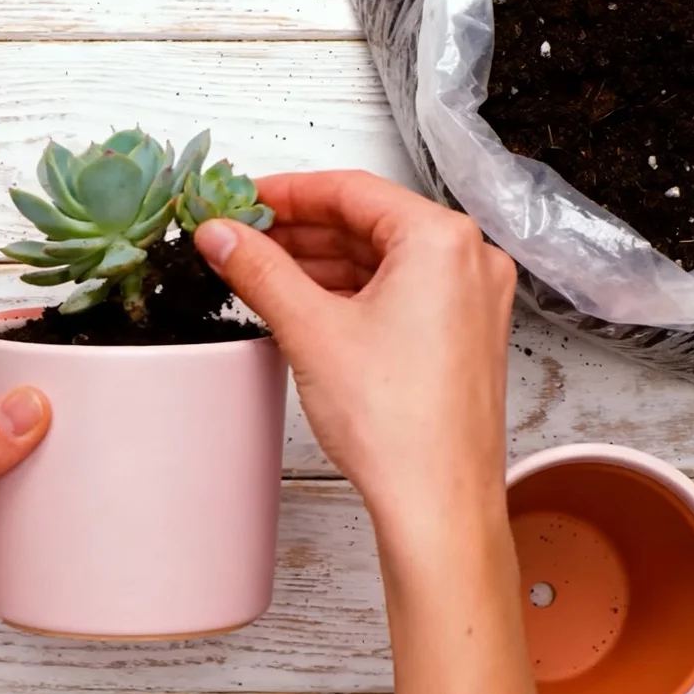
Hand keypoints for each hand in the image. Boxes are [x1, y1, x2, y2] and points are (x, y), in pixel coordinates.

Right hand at [194, 171, 515, 535]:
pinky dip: (349, 293)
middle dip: (300, 231)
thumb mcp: (310, 330)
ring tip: (263, 271)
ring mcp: (470, 300)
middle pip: (367, 223)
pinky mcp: (460, 335)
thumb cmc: (400, 427)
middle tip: (245, 236)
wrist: (436, 503)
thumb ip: (260, 271)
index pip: (351, 190)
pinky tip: (305, 303)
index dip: (287, 192)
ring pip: (381, 260)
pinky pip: (398, 292)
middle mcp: (468, 262)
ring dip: (321, 263)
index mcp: (443, 241)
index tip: (245, 200)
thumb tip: (223, 236)